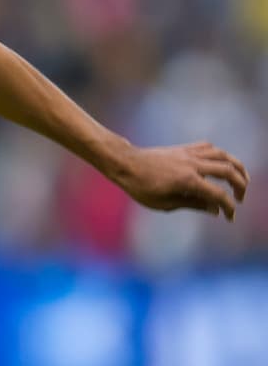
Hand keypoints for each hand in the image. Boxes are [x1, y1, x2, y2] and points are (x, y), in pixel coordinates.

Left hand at [114, 142, 248, 219]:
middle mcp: (192, 164)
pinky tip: (220, 163)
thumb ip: (192, 205)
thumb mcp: (164, 203)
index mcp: (188, 181)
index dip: (229, 208)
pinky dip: (219, 155)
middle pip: (229, 171)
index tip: (229, 218)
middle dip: (241, 185)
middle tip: (240, 198)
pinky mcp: (183, 149)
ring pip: (222, 155)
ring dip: (236, 166)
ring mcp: (188, 154)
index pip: (218, 195)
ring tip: (241, 178)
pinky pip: (207, 147)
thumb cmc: (139, 186)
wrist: (124, 163)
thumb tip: (214, 210)